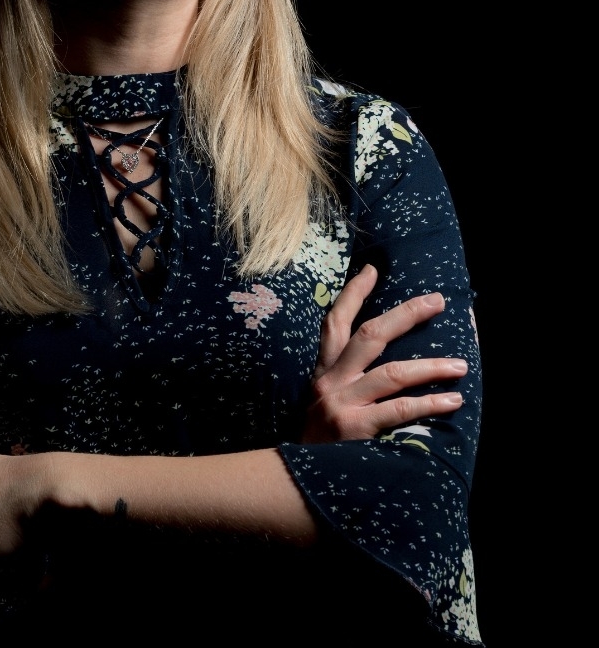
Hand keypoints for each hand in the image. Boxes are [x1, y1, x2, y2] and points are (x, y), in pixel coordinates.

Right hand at [302, 265, 466, 442]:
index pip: (334, 321)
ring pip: (392, 373)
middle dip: (406, 315)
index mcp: (323, 371)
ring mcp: (343, 403)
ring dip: (431, 366)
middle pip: (370, 335)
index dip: (353, 293)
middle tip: (437, 301)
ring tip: (461, 365)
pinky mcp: (355, 428)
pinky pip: (399, 410)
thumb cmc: (317, 442)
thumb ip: (344, 382)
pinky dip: (429, 403)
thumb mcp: (320, 402)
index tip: (372, 270)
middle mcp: (331, 380)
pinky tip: (452, 400)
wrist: (293, 483)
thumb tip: (385, 365)